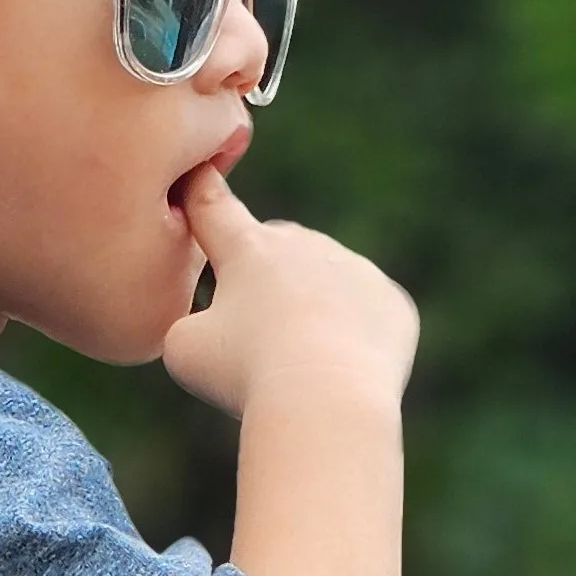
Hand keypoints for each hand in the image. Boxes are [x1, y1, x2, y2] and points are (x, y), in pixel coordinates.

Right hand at [161, 169, 417, 427]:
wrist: (327, 401)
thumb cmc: (245, 374)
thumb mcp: (184, 351)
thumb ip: (190, 323)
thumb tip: (209, 325)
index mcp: (247, 248)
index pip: (214, 207)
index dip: (200, 193)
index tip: (198, 174)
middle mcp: (304, 244)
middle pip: (274, 248)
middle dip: (262, 277)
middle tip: (253, 334)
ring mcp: (354, 268)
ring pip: (325, 282)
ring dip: (310, 309)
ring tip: (300, 365)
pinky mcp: (391, 302)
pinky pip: (365, 314)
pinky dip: (352, 337)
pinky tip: (339, 369)